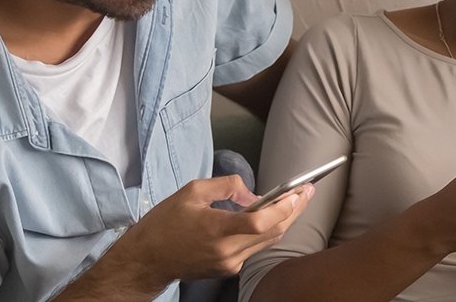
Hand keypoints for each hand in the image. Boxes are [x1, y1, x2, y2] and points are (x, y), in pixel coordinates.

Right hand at [109, 175, 314, 285]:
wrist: (147, 259)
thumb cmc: (164, 223)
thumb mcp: (192, 191)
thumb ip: (227, 187)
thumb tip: (253, 194)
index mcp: (216, 230)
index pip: (261, 222)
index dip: (285, 207)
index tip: (299, 191)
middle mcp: (227, 251)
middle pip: (273, 231)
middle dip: (294, 210)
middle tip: (307, 191)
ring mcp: (229, 263)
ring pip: (268, 241)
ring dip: (285, 220)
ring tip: (297, 200)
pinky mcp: (228, 268)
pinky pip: (256, 248)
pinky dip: (267, 231)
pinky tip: (273, 216)